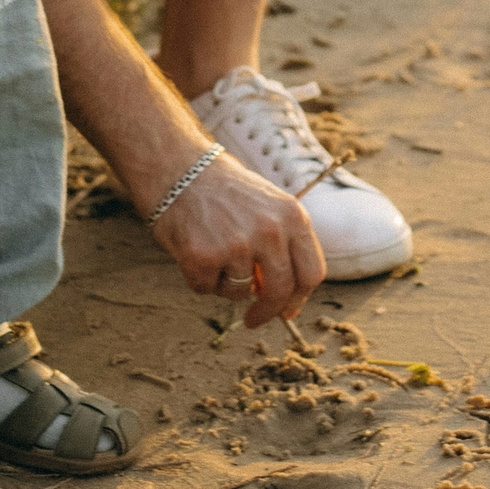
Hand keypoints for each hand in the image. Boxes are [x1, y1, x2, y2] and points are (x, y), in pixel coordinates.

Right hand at [148, 148, 325, 326]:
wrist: (178, 168)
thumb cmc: (224, 191)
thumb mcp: (268, 207)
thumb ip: (283, 247)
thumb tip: (286, 303)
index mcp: (293, 216)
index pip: (311, 272)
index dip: (299, 298)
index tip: (287, 311)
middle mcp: (270, 230)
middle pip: (280, 291)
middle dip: (267, 311)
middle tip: (253, 319)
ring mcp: (237, 244)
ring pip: (239, 292)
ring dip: (225, 283)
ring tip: (213, 250)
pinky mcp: (204, 257)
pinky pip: (207, 289)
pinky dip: (199, 278)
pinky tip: (193, 250)